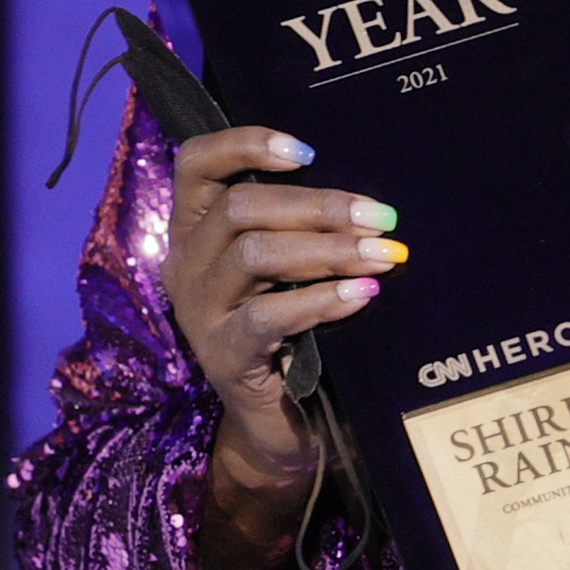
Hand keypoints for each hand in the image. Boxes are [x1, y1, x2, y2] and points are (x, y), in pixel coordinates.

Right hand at [159, 127, 406, 569]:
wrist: (277, 425)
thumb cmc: (291, 333)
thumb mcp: (285, 272)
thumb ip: (300, 228)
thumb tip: (368, 197)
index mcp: (194, 231)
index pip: (196, 162)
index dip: (246, 144)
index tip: (310, 151)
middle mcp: (186, 264)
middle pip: (240, 207)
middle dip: (318, 205)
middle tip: (381, 216)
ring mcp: (199, 313)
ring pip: (254, 253)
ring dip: (328, 249)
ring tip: (384, 254)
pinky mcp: (224, 357)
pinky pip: (268, 316)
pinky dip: (322, 299)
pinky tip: (364, 294)